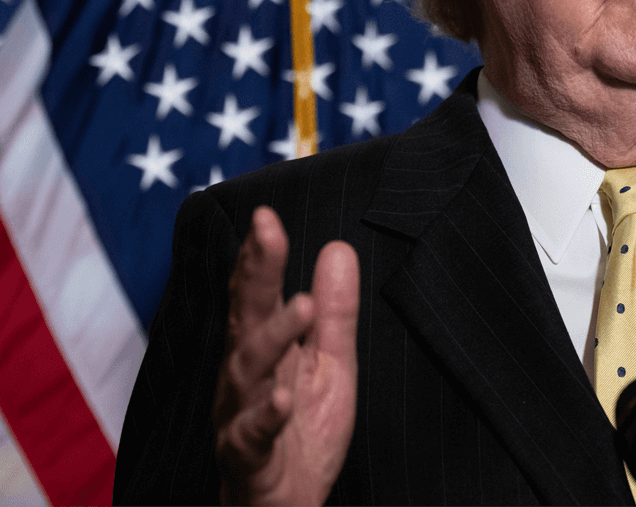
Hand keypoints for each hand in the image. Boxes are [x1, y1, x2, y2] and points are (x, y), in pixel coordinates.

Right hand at [212, 207, 359, 505]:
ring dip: (271, 337)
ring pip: (246, 372)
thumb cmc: (301, 434)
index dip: (261, 254)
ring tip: (299, 306)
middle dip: (255, 273)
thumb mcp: (331, 366)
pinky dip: (265, 417)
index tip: (267, 214)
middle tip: (268, 230)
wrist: (284, 505)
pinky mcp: (247, 460)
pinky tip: (281, 398)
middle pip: (245, 318)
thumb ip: (334, 313)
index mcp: (264, 350)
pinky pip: (250, 437)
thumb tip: (338, 248)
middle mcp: (243, 378)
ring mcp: (239, 417)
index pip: (256, 294)